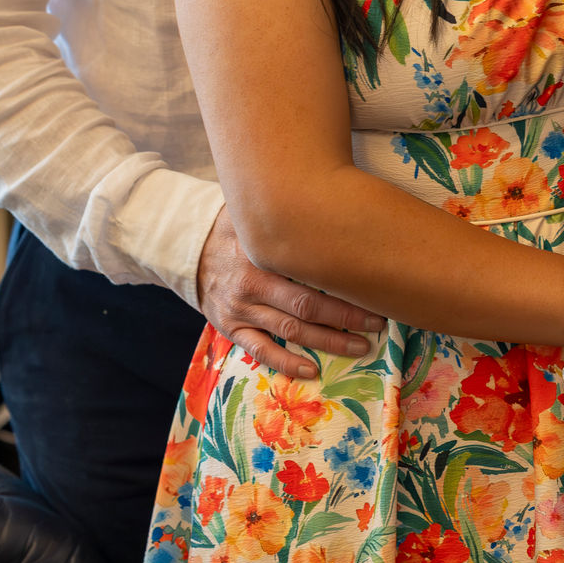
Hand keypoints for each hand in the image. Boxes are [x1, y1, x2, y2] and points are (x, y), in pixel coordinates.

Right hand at [196, 207, 383, 378]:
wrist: (185, 249)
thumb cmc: (231, 228)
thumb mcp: (249, 211)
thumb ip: (281, 209)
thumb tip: (325, 192)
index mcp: (260, 254)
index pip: (309, 272)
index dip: (344, 284)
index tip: (374, 289)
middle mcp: (251, 284)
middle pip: (307, 306)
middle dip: (347, 316)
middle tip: (378, 322)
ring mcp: (241, 310)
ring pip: (291, 331)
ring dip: (328, 342)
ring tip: (361, 346)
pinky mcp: (231, 328)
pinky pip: (261, 352)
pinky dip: (287, 363)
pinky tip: (313, 370)